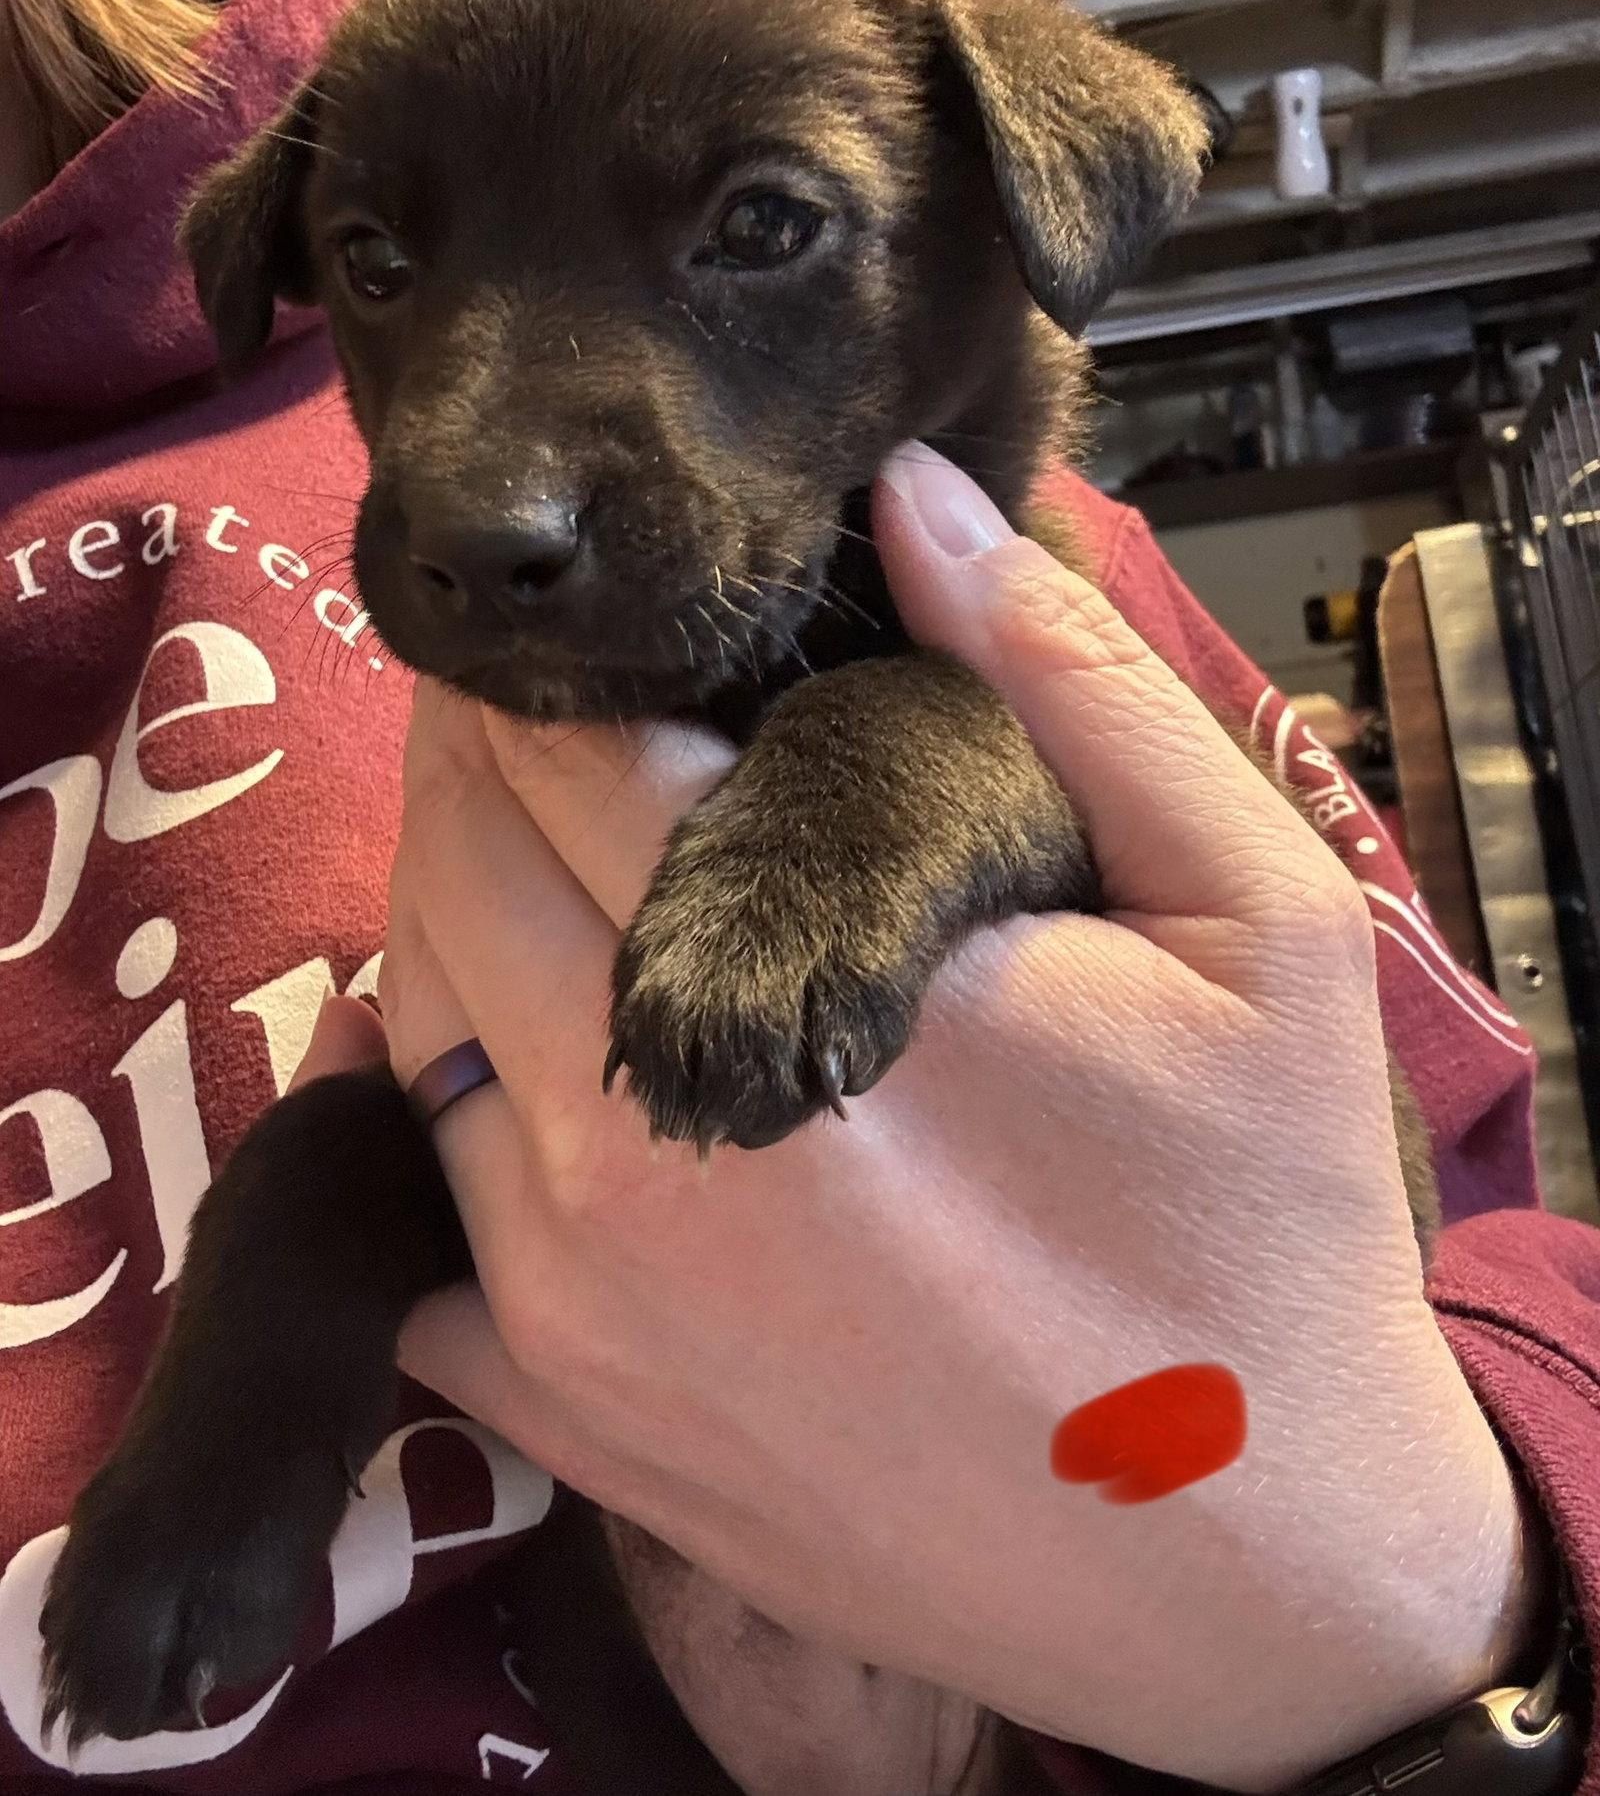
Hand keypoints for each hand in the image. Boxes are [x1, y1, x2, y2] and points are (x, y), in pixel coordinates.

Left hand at [380, 445, 1539, 1789]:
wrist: (1255, 1559)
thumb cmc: (1266, 1223)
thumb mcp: (1257, 917)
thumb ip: (1073, 681)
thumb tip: (915, 499)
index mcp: (794, 991)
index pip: (570, 762)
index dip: (554, 681)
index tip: (578, 648)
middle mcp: (641, 1150)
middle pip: (454, 875)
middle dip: (477, 769)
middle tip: (536, 724)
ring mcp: (579, 1307)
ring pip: (412, 1031)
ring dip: (445, 916)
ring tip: (527, 858)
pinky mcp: (572, 1423)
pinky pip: (415, 1222)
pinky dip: (435, 1113)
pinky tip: (520, 1061)